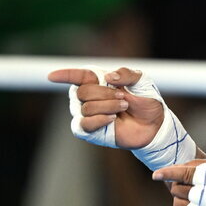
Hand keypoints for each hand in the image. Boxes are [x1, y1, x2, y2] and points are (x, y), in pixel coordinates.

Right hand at [47, 67, 163, 148]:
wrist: (154, 123)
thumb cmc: (145, 100)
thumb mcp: (142, 81)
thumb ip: (127, 74)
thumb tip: (108, 77)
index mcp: (97, 81)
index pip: (76, 76)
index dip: (64, 75)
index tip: (51, 76)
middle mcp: (89, 97)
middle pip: (82, 92)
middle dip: (105, 94)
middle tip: (123, 98)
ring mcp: (89, 115)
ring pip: (86, 108)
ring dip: (108, 106)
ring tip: (123, 108)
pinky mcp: (91, 131)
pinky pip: (84, 124)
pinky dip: (99, 120)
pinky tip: (112, 119)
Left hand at [153, 159, 205, 205]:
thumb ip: (196, 164)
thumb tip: (171, 169)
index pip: (185, 174)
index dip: (169, 173)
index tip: (156, 175)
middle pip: (176, 189)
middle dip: (177, 186)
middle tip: (189, 187)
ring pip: (177, 205)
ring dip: (181, 201)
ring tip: (195, 200)